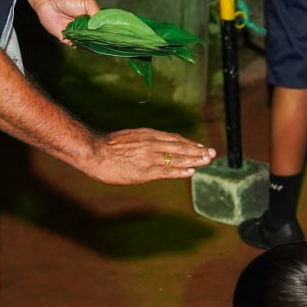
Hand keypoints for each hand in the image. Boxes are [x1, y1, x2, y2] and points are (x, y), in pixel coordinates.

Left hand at [27, 0, 99, 39]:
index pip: (102, 29)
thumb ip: (97, 15)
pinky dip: (78, 44)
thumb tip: (104, 27)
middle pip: (95, 37)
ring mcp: (76, 33)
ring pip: (86, 43)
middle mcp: (85, 27)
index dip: (106, 32)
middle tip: (103, 39)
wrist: (50, 0)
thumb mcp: (88, 4)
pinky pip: (75, 44)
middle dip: (98, 39)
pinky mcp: (66, 38)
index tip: (112, 35)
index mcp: (92, 19)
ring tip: (93, 39)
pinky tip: (82, 41)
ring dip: (89, 42)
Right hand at [86, 129, 215, 184]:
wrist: (94, 151)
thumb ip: (143, 141)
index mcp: (148, 135)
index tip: (199, 146)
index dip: (188, 143)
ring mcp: (149, 157)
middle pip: (180, 147)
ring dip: (193, 160)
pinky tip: (190, 172)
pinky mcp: (144, 171)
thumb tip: (152, 145)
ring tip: (206, 162)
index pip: (174, 139)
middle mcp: (152, 144)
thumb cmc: (108, 146)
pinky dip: (180, 171)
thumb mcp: (129, 137)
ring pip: (176, 158)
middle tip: (211, 154)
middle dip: (197, 150)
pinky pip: (166, 171)